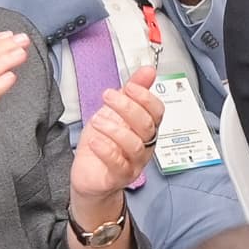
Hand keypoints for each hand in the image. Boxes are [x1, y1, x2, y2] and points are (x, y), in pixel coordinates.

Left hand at [68, 65, 161, 221]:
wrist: (90, 174)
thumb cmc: (104, 143)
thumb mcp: (114, 111)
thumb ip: (132, 90)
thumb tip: (148, 70)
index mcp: (146, 128)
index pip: (157, 111)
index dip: (145, 97)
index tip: (128, 87)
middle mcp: (144, 146)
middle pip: (147, 126)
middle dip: (127, 107)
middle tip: (108, 97)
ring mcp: (133, 163)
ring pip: (135, 145)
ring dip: (115, 129)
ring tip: (97, 120)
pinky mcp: (118, 177)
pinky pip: (118, 164)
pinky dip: (106, 150)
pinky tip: (95, 141)